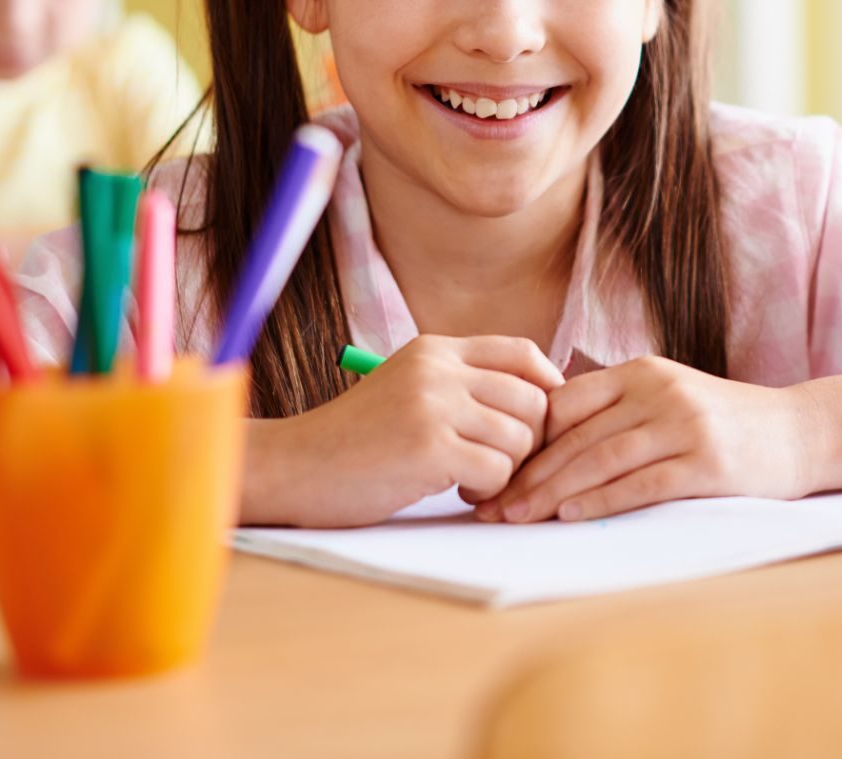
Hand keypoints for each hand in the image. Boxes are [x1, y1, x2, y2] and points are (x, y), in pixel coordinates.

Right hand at [269, 335, 561, 527]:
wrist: (293, 467)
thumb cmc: (354, 439)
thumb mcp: (407, 388)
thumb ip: (459, 385)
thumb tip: (538, 398)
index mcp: (435, 350)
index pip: (521, 352)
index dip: (548, 384)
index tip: (544, 417)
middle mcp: (438, 369)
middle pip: (532, 398)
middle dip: (530, 440)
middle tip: (500, 462)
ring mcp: (433, 406)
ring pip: (520, 438)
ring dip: (506, 469)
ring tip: (472, 479)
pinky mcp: (429, 448)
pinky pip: (497, 470)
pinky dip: (488, 489)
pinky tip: (460, 492)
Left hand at [476, 357, 818, 523]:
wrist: (800, 431)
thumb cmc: (725, 423)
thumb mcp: (667, 398)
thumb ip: (616, 411)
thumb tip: (543, 442)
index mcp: (640, 372)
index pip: (564, 403)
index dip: (523, 439)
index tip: (490, 470)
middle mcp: (659, 390)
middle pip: (576, 436)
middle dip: (526, 473)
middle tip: (488, 505)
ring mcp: (685, 424)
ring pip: (601, 458)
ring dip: (553, 491)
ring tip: (517, 516)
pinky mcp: (708, 462)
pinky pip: (642, 482)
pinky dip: (602, 499)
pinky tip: (571, 514)